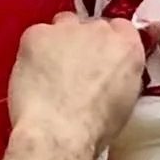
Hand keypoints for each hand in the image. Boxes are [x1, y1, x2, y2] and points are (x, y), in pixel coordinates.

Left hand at [7, 13, 145, 159]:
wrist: (59, 132)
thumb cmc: (94, 129)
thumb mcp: (125, 103)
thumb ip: (121, 76)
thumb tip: (111, 74)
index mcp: (127, 47)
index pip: (121, 29)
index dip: (107, 46)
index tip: (99, 61)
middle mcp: (100, 30)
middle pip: (89, 26)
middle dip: (82, 44)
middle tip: (72, 71)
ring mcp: (66, 29)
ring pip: (61, 26)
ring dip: (58, 43)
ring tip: (49, 73)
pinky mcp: (37, 34)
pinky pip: (35, 36)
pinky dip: (33, 53)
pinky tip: (32, 76)